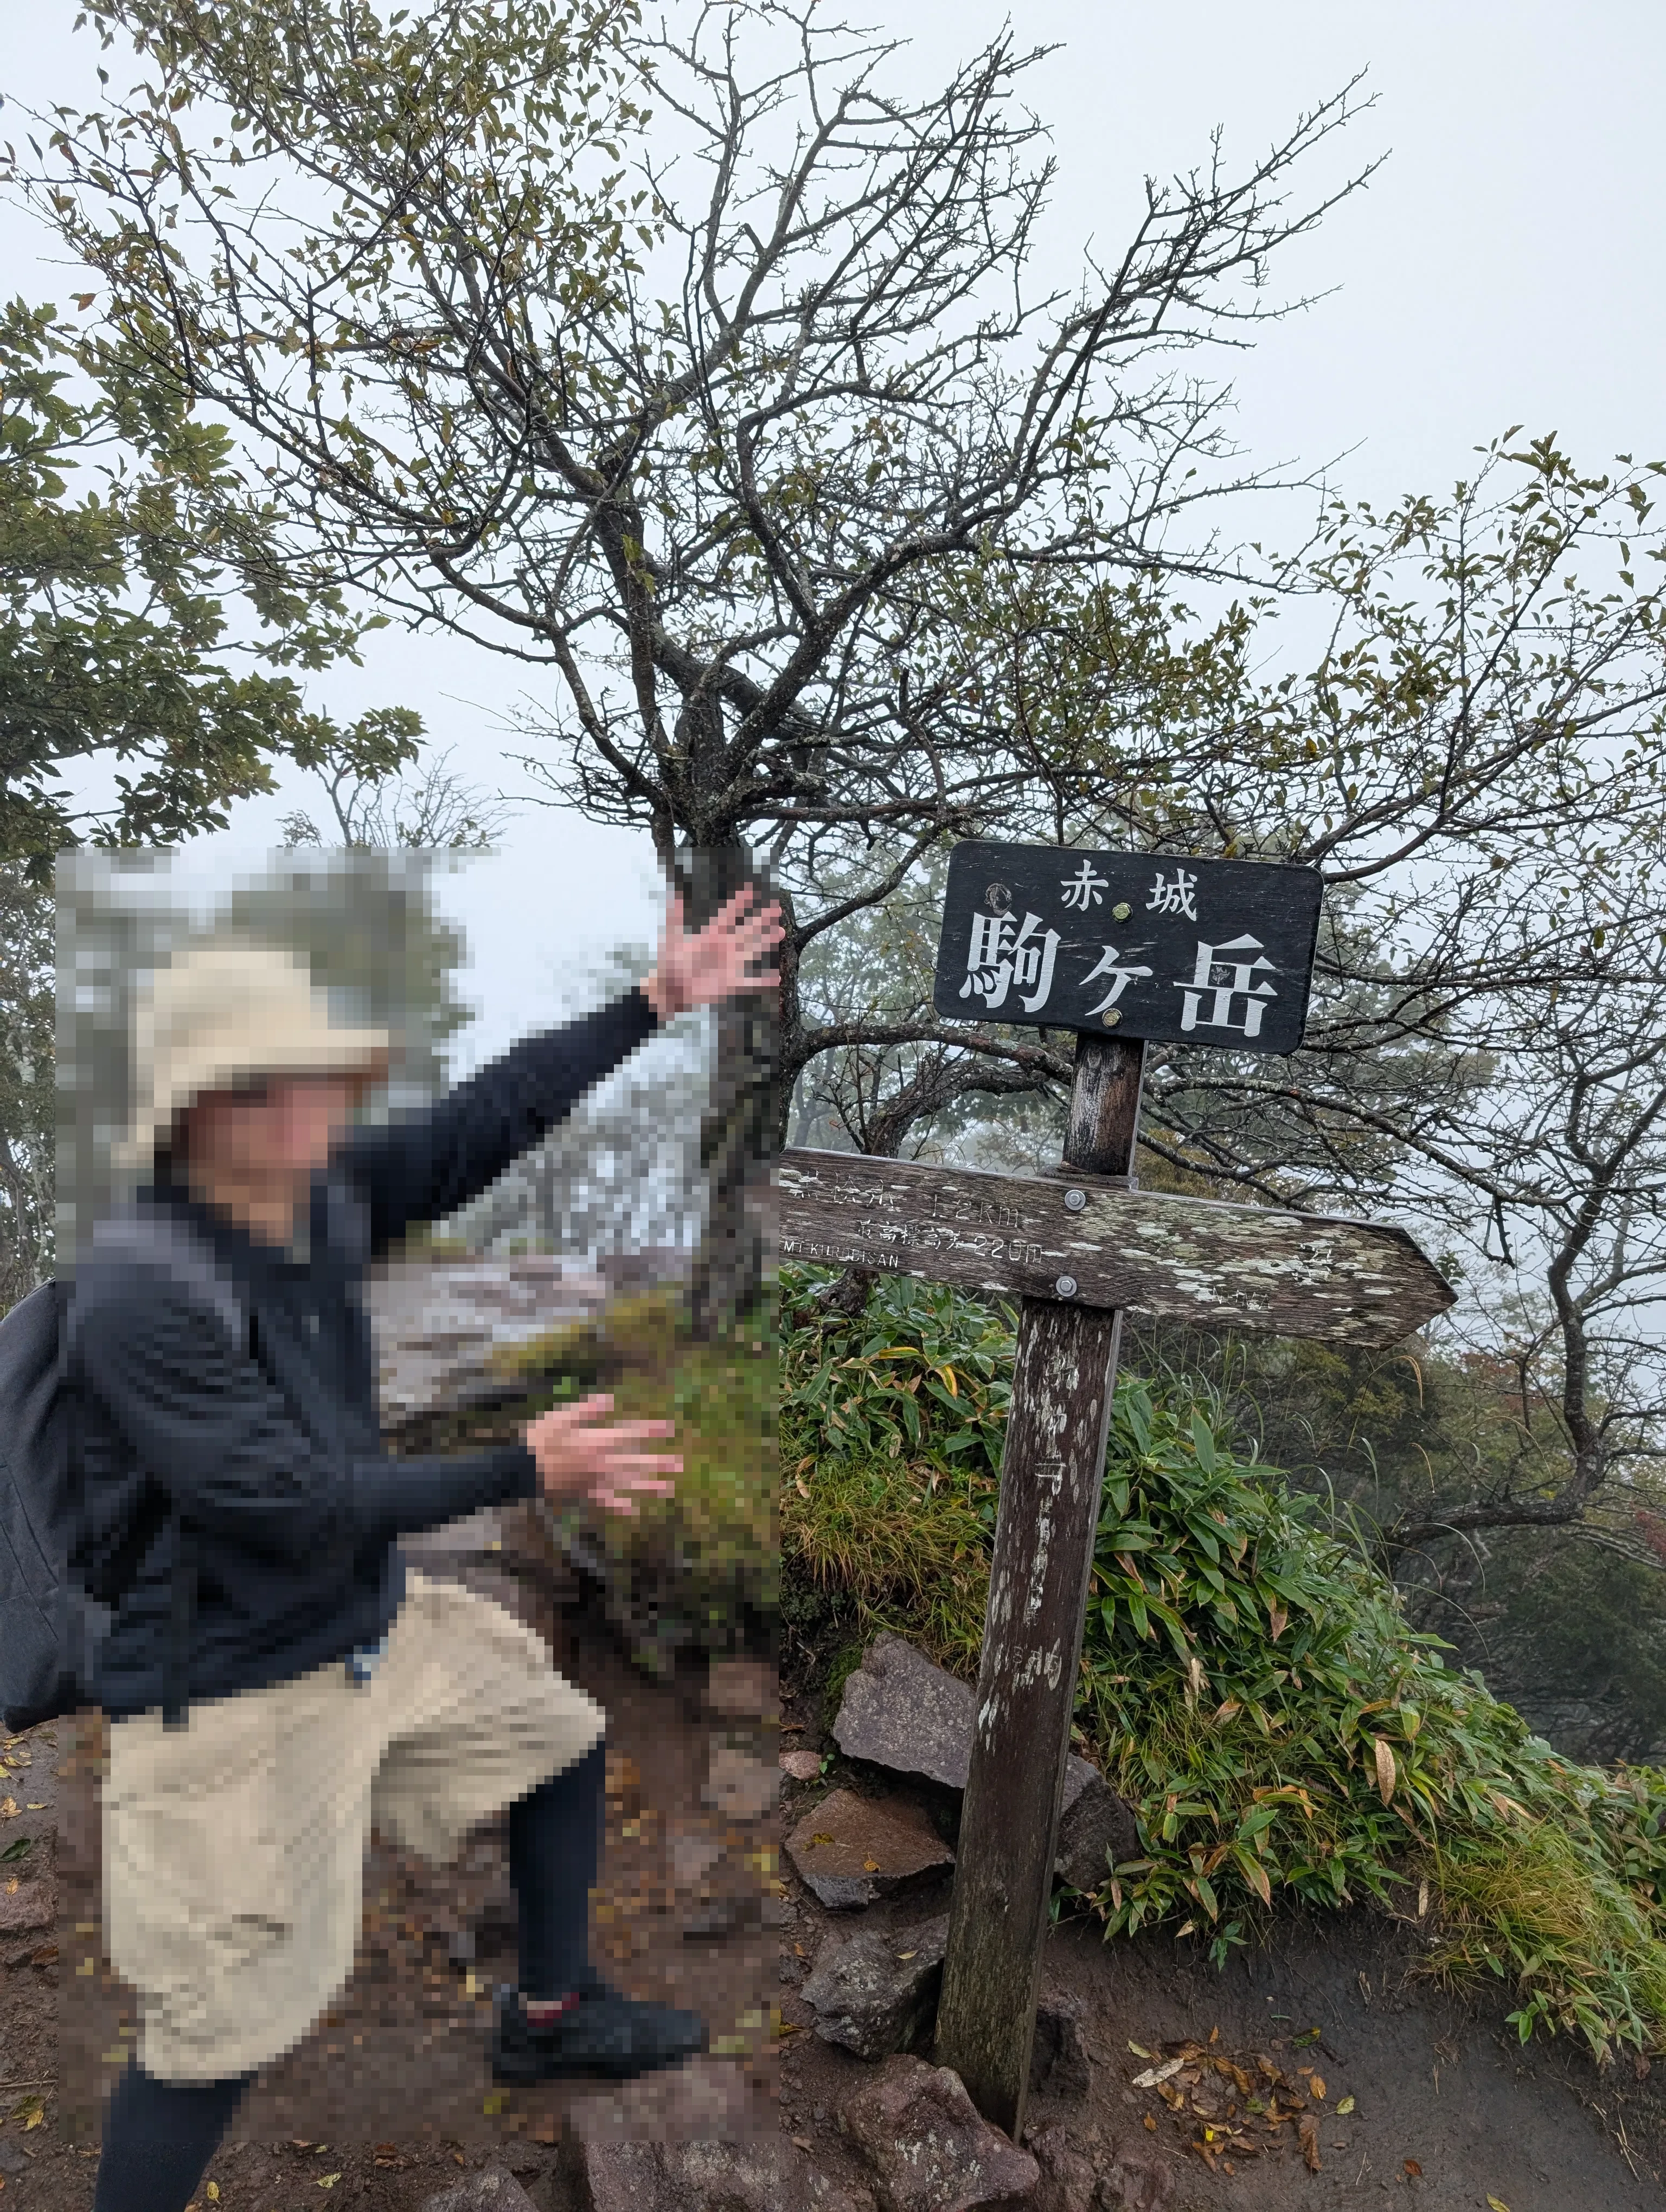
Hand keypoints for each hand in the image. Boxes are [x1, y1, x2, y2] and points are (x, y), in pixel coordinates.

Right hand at [522, 1392, 680, 1517]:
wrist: (521, 1471)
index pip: (629, 1434)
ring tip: (668, 1488)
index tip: (669, 1428)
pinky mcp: (584, 1495)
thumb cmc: (539, 1440)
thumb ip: (586, 1410)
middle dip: (658, 1463)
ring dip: (648, 1486)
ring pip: (626, 1485)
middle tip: (680, 1465)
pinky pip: (606, 1502)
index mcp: (596, 1441)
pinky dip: (620, 1506)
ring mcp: (594, 1481)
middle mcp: (600, 1463)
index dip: (650, 1431)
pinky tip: (634, 1511)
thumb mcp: (560, 1417)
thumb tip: (610, 1400)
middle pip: (635, 1463)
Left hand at [642, 883, 784, 1021]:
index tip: (752, 889)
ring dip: (767, 941)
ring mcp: (730, 964)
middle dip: (762, 919)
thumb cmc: (670, 964)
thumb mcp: (672, 939)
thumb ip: (675, 917)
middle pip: (748, 930)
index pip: (729, 914)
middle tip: (777, 909)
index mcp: (712, 935)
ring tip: (781, 932)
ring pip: (753, 949)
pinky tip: (777, 977)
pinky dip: (764, 980)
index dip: (740, 902)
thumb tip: (673, 894)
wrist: (671, 991)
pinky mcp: (731, 983)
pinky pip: (751, 981)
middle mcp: (725, 947)